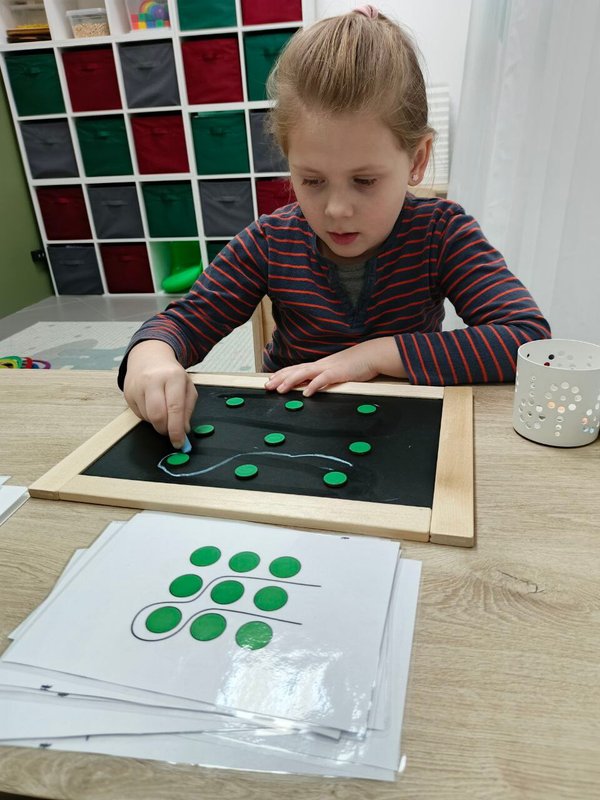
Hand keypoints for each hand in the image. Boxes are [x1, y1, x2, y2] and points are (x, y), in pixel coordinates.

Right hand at [123, 340, 196, 448]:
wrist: (148, 357)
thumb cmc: (171, 374)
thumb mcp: (187, 386)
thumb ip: (188, 408)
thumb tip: (183, 429)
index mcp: (173, 377)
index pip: (175, 408)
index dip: (176, 429)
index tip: (179, 442)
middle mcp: (153, 380)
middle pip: (157, 415)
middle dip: (165, 430)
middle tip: (170, 433)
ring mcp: (137, 386)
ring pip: (147, 417)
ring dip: (157, 422)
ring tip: (162, 410)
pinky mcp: (127, 393)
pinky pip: (138, 415)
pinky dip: (147, 417)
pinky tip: (152, 405)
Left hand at [264, 337, 405, 395]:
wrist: (372, 355)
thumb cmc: (357, 363)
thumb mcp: (337, 370)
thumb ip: (325, 376)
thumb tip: (314, 385)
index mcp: (320, 365)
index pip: (297, 368)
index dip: (282, 374)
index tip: (270, 380)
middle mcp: (321, 365)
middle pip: (296, 370)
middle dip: (280, 378)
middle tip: (267, 386)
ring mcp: (329, 368)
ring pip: (305, 373)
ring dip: (291, 381)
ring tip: (280, 389)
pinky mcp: (339, 373)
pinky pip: (323, 379)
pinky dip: (314, 386)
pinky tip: (306, 393)